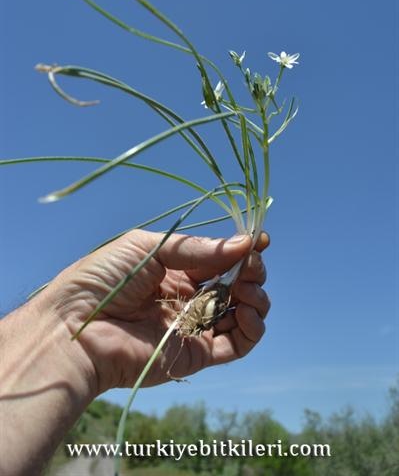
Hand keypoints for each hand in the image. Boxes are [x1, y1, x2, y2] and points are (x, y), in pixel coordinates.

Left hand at [46, 229, 270, 393]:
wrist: (75, 329)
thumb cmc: (102, 279)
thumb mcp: (148, 247)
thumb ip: (196, 249)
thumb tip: (244, 243)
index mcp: (173, 269)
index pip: (217, 259)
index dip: (240, 250)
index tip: (260, 239)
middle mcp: (187, 297)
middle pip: (234, 284)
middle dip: (250, 271)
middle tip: (252, 264)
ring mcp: (193, 326)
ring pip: (241, 313)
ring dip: (256, 298)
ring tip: (247, 289)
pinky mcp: (196, 354)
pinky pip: (237, 344)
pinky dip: (252, 329)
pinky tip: (247, 311)